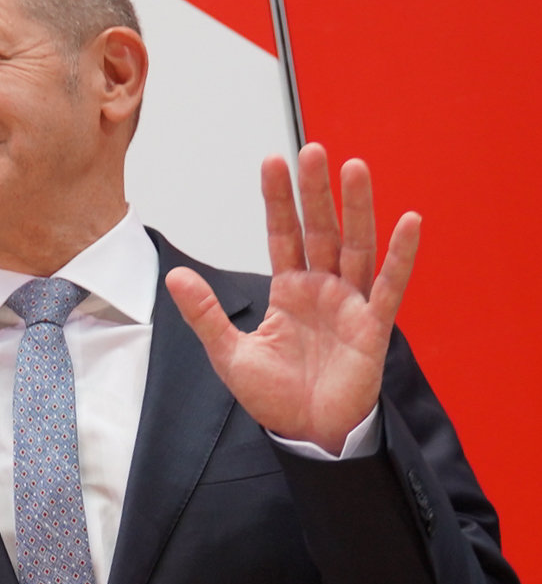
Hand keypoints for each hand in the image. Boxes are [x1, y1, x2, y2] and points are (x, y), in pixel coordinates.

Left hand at [164, 143, 419, 453]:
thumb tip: (175, 275)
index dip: (278, 200)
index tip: (272, 162)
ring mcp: (350, 304)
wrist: (306, 435)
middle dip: (315, 192)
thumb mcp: (228, 353)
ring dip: (357, 208)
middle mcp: (322, 289)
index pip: (283, 234)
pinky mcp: (373, 327)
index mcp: (289, 291)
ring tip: (353, 167)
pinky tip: (409, 221)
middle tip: (311, 149)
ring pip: (356, 246)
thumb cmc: (275, 397)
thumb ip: (204, 313)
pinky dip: (400, 255)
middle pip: (321, 230)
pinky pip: (390, 286)